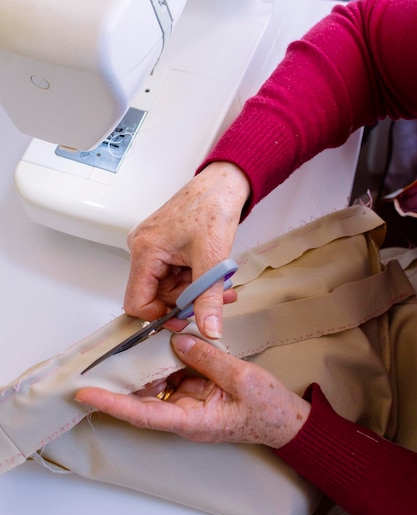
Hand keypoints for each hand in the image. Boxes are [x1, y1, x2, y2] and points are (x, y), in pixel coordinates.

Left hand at [75, 334, 310, 447]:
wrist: (286, 420)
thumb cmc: (267, 410)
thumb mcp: (241, 379)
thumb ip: (208, 359)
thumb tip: (180, 340)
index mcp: (192, 420)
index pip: (143, 414)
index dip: (113, 404)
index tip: (87, 394)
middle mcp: (184, 414)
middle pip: (144, 397)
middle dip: (122, 379)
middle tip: (100, 358)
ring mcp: (190, 402)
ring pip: (157, 383)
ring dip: (146, 364)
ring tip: (131, 343)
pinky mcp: (197, 391)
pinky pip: (175, 373)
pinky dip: (168, 358)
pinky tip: (165, 340)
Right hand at [124, 162, 249, 338]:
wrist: (223, 184)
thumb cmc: (212, 207)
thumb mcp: (212, 259)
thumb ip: (209, 299)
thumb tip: (209, 329)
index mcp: (145, 250)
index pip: (137, 302)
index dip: (160, 316)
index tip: (185, 320)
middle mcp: (142, 248)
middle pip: (155, 296)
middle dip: (186, 302)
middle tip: (214, 299)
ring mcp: (152, 246)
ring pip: (167, 287)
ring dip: (194, 290)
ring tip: (219, 283)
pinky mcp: (164, 245)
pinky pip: (173, 274)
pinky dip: (193, 278)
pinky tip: (211, 273)